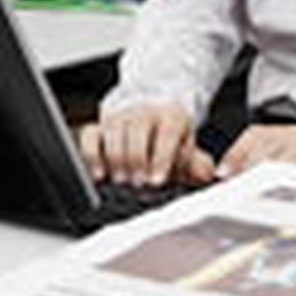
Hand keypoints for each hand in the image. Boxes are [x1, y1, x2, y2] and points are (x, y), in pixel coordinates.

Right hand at [78, 102, 216, 187]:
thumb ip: (198, 165)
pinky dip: (92, 156)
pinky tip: (99, 174)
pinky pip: (90, 135)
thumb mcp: (187, 150)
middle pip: (137, 131)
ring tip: (123, 179)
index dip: (161, 157)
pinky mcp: (99, 126)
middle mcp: (144, 113)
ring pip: (113, 133)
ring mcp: (120, 118)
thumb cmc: (168, 142)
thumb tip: (206, 173)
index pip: (167, 132)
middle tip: (139, 182)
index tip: (157, 179)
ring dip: (116, 160)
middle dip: (137, 161)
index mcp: (172, 116)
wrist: (148, 121)